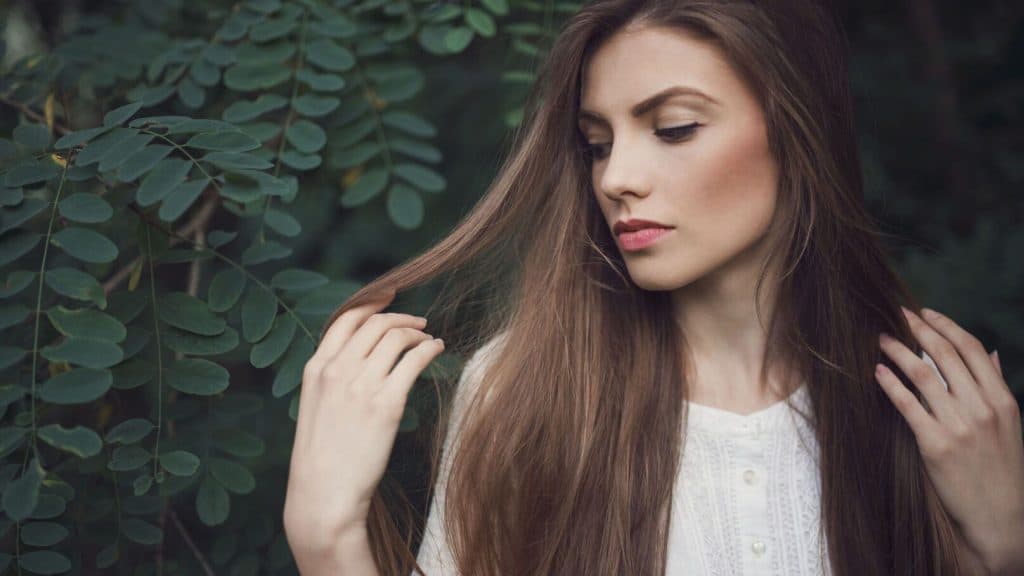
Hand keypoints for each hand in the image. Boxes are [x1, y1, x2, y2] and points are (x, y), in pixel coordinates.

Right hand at [282, 290, 444, 562]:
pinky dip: (429, 349)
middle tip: (419, 323)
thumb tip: (362, 360)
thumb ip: (333, 380)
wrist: (323, 495)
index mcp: (316, 368)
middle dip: (401, 318)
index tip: (391, 297)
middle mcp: (337, 370)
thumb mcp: (316, 409)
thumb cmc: (323, 459)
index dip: (372, 303)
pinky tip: (437, 352)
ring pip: (397, 337)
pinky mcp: (387, 404)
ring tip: (430, 341)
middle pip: (376, 324)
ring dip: (418, 334)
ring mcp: (361, 385)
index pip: (346, 319)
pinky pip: (414, 360)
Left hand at [875, 306, 1023, 573]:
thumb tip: (991, 353)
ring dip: (898, 352)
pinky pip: (908, 406)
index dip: (946, 325)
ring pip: (924, 376)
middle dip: (918, 330)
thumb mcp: (1009, 425)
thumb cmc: (1002, 470)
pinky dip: (891, 385)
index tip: (925, 312)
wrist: (1001, 519)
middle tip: (895, 314)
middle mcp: (983, 409)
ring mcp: (960, 426)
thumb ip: (996, 387)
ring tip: (880, 339)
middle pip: (945, 355)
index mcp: (1002, 400)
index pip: (972, 349)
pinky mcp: (936, 445)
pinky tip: (877, 372)